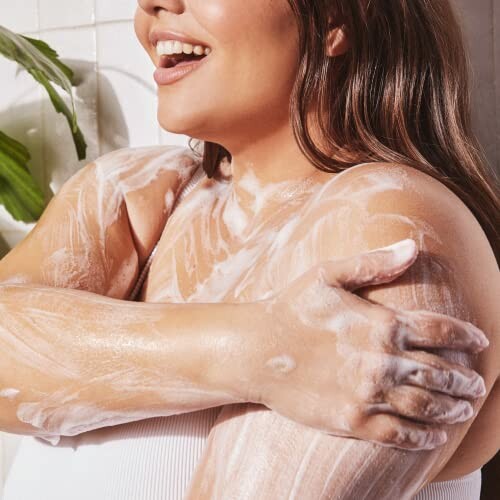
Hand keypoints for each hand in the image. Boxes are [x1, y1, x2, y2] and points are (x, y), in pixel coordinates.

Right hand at [255, 238, 488, 450]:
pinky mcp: (351, 420)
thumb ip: (373, 262)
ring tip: (465, 409)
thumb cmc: (290, 308)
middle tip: (478, 385)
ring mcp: (367, 393)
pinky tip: (435, 436)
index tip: (481, 342)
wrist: (255, 350)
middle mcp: (381, 361)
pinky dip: (423, 436)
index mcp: (380, 324)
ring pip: (426, 406)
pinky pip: (398, 433)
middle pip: (441, 373)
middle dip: (466, 380)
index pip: (441, 331)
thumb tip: (412, 246)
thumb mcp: (327, 275)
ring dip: (452, 409)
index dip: (468, 337)